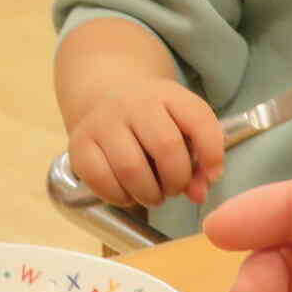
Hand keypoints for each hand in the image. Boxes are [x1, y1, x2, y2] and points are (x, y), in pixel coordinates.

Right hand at [65, 78, 221, 207]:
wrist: (103, 98)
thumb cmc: (153, 122)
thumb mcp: (181, 126)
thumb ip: (200, 160)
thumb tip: (199, 194)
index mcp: (167, 94)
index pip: (198, 120)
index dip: (212, 155)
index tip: (211, 176)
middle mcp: (132, 102)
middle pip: (166, 147)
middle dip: (176, 180)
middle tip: (174, 188)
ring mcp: (102, 121)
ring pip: (131, 169)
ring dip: (149, 194)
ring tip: (153, 195)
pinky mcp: (79, 144)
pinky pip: (102, 180)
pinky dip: (120, 197)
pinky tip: (127, 193)